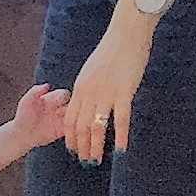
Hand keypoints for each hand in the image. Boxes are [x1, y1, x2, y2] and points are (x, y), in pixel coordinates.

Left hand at [12, 82, 70, 148]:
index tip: (56, 105)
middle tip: (61, 115)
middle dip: (71, 108)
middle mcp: (61, 106)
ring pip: (77, 116)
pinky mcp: (64, 130)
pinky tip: (69, 132)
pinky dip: (74, 130)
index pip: (65, 94)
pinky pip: (74, 129)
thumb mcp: (26, 102)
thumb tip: (46, 85)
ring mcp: (64, 118)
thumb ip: (34, 92)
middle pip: (74, 104)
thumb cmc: (23, 116)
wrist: (21, 134)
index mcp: (54, 97)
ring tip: (64, 124)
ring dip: (75, 119)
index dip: (62, 99)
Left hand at [64, 11, 152, 160]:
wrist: (126, 34)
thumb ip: (87, 89)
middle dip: (81, 147)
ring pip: (96, 127)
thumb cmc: (111, 50)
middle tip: (85, 161)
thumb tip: (86, 102)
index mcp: (79, 89)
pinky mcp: (124, 91)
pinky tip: (120, 148)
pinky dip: (119, 136)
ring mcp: (106, 94)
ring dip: (96, 146)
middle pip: (80, 128)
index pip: (69, 120)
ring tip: (97, 160)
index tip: (73, 149)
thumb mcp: (90, 71)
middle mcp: (89, 94)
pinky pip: (120, 119)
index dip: (70, 137)